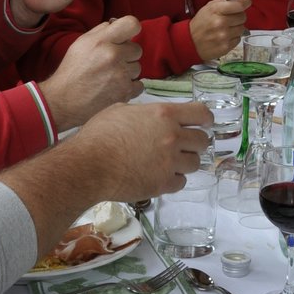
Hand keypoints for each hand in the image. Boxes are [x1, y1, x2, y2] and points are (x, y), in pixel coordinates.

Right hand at [39, 16, 143, 126]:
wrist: (64, 101)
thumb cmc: (72, 71)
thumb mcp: (81, 43)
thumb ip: (101, 31)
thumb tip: (117, 23)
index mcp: (102, 41)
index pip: (132, 24)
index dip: (131, 29)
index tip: (125, 37)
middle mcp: (113, 55)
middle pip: (137, 49)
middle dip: (127, 55)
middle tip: (112, 63)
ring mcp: (121, 75)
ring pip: (138, 68)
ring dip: (127, 72)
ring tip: (110, 78)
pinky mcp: (125, 92)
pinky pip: (139, 85)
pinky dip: (129, 87)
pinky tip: (115, 88)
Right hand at [65, 101, 212, 201]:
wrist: (88, 165)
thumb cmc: (99, 135)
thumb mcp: (120, 110)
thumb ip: (144, 112)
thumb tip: (150, 116)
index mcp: (164, 114)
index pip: (201, 113)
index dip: (205, 118)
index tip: (205, 123)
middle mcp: (173, 137)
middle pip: (202, 141)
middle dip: (195, 143)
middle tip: (184, 146)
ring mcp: (170, 162)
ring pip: (195, 163)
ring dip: (184, 163)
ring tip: (168, 163)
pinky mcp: (164, 184)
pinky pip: (181, 182)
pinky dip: (173, 180)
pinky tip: (159, 176)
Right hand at [189, 0, 250, 61]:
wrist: (190, 41)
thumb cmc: (200, 23)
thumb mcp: (209, 7)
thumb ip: (224, 0)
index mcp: (216, 10)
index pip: (239, 5)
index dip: (245, 2)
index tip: (245, 1)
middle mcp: (221, 23)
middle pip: (243, 17)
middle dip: (238, 16)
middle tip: (229, 18)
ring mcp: (224, 36)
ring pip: (242, 29)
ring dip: (236, 28)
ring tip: (226, 28)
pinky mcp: (225, 47)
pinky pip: (238, 39)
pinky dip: (233, 37)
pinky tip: (224, 36)